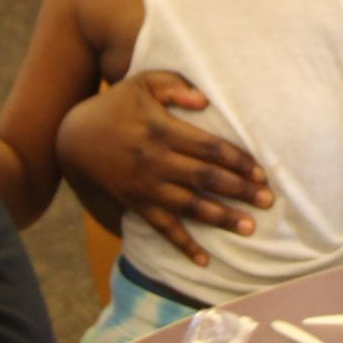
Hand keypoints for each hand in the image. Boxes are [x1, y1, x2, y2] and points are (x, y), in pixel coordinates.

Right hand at [55, 71, 269, 266]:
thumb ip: (174, 85)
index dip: (237, 160)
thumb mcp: (142, 83)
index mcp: (163, 130)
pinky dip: (183, 245)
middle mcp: (157, 160)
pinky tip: (203, 260)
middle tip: (268, 201)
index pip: (209, 147)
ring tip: (249, 228)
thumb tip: (205, 101)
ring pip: (190, 205)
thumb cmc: (116, 105)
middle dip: (239, 190)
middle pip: (206, 178)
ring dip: (221, 218)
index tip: (260, 172)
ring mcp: (146, 185)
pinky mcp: (136, 203)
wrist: (74, 137)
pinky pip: (162, 227)